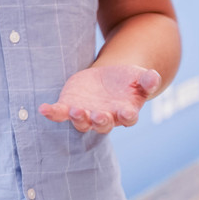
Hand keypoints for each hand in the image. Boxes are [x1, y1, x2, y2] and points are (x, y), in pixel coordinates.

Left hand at [39, 64, 161, 150]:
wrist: (109, 78)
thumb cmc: (127, 80)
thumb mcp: (139, 76)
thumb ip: (147, 80)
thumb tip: (154, 76)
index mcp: (125, 112)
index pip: (128, 118)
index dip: (127, 116)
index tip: (126, 112)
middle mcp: (106, 118)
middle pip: (102, 123)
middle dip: (99, 120)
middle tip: (97, 115)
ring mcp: (86, 114)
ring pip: (81, 121)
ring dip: (77, 117)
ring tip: (74, 110)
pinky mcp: (70, 107)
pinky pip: (60, 113)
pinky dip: (52, 113)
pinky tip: (43, 109)